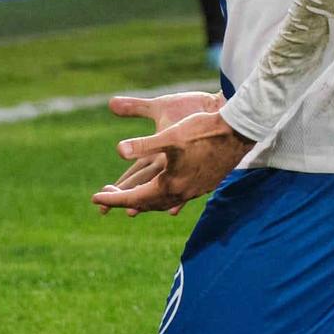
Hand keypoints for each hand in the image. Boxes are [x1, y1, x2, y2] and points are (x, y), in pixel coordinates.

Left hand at [92, 92, 250, 215]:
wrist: (239, 131)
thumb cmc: (204, 130)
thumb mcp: (170, 135)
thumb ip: (144, 144)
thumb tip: (119, 150)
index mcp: (168, 184)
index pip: (133, 197)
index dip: (112, 199)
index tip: (93, 200)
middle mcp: (181, 193)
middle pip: (146, 203)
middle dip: (125, 199)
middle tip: (106, 195)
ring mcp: (195, 190)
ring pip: (163, 203)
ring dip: (145, 201)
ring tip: (133, 197)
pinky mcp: (206, 183)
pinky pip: (179, 198)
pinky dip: (165, 198)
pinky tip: (168, 191)